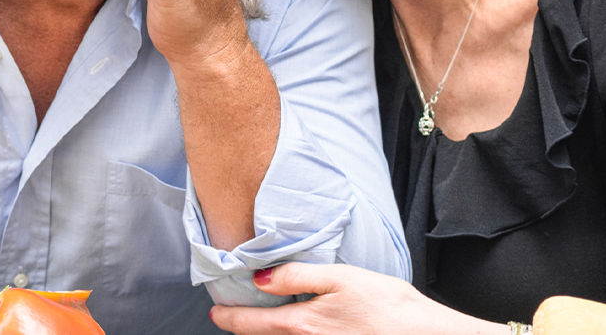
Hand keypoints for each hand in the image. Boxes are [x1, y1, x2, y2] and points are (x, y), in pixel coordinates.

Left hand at [210, 264, 506, 334]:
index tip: (216, 314)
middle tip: (235, 316)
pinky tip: (298, 330)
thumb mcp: (341, 278)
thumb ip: (297, 277)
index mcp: (302, 325)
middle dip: (247, 330)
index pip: (251, 325)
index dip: (229, 318)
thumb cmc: (389, 307)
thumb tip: (259, 278)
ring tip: (262, 324)